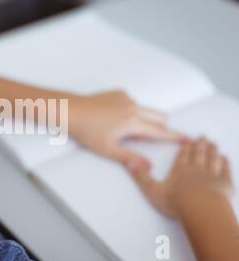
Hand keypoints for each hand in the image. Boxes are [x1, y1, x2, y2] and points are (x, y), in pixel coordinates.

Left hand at [68, 91, 186, 170]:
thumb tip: (148, 167)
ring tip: (125, 131)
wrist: (71, 110)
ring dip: (144, 120)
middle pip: (159, 117)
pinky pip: (133, 102)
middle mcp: (133, 106)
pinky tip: (114, 119)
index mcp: (133, 122)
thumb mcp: (107, 149)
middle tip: (149, 139)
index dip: (175, 137)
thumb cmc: (86, 131)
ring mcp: (126, 98)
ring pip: (146, 109)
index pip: (160, 131)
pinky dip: (132, 111)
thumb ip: (129, 159)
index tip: (189, 139)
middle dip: (160, 127)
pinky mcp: (118, 93)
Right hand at [130, 138, 233, 217]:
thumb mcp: (152, 190)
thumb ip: (141, 177)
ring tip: (213, 143)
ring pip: (212, 159)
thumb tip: (128, 163)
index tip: (188, 140)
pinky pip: (225, 170)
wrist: (202, 210)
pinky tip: (225, 158)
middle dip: (200, 145)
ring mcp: (212, 175)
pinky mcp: (225, 184)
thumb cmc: (177, 202)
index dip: (185, 148)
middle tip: (203, 136)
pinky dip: (225, 163)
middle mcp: (196, 169)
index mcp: (180, 170)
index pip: (182, 156)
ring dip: (213, 151)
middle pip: (198, 154)